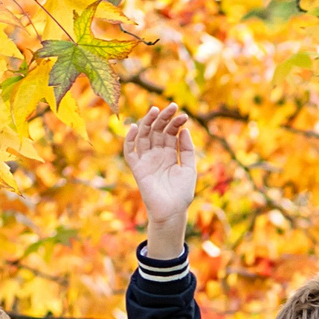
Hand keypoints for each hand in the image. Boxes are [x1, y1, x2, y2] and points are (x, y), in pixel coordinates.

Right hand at [123, 106, 197, 258]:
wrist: (173, 211)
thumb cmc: (182, 193)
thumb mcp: (189, 168)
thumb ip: (186, 149)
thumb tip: (184, 130)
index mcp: (169, 153)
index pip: (170, 132)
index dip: (176, 123)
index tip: (184, 115)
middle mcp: (156, 154)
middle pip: (157, 130)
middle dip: (164, 118)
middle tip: (172, 107)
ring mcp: (146, 160)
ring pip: (144, 136)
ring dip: (148, 122)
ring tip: (155, 110)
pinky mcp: (137, 168)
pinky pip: (130, 151)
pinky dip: (130, 139)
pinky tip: (135, 127)